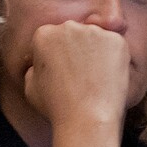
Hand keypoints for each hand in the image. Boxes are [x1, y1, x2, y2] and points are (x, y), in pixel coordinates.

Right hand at [24, 21, 129, 135]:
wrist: (87, 120)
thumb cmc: (57, 109)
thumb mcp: (30, 89)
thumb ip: (33, 68)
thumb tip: (39, 63)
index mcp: (43, 35)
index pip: (52, 39)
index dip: (58, 58)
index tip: (63, 75)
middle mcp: (67, 27)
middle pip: (74, 35)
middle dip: (76, 51)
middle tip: (81, 78)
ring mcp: (94, 31)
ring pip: (95, 38)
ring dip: (96, 53)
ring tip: (95, 80)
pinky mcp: (116, 40)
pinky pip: (115, 46)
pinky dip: (114, 59)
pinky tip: (107, 79)